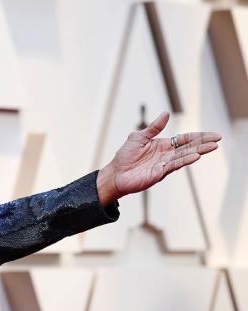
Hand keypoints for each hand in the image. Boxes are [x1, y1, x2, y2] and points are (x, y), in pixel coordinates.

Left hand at [97, 111, 220, 205]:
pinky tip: (195, 156)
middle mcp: (166, 155)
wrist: (115, 174)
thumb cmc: (125, 156)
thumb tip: (166, 113)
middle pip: (188, 148)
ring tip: (212, 147)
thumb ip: (153, 128)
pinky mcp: (159, 173)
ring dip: (198, 151)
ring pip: (184, 156)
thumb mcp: (138, 137)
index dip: (198, 137)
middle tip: (218, 139)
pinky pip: (174, 165)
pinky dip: (184, 160)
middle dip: (203, 143)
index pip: (184, 139)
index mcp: (163, 146)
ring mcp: (164, 165)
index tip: (213, 135)